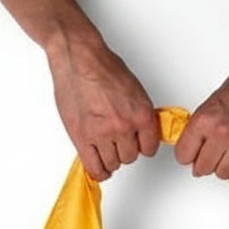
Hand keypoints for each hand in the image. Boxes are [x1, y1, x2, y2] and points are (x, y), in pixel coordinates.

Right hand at [46, 31, 159, 180]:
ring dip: (110, 158)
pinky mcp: (82, 137)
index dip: (143, 146)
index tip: (137, 144)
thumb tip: (141, 133)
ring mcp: (102, 133)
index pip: (150, 147)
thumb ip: (138, 114)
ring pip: (113, 164)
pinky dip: (99, 171)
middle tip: (117, 141)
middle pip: (130, 157)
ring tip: (105, 147)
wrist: (79, 57)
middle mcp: (124, 126)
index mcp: (141, 114)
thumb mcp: (134, 90)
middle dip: (125, 150)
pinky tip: (99, 166)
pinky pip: (95, 168)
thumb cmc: (103, 67)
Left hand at [174, 59, 228, 187]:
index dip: (189, 157)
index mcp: (204, 119)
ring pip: (221, 175)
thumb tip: (193, 147)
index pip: (183, 156)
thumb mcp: (211, 103)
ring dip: (225, 168)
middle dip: (207, 164)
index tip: (194, 156)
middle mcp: (220, 132)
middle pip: (202, 169)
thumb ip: (201, 127)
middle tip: (214, 156)